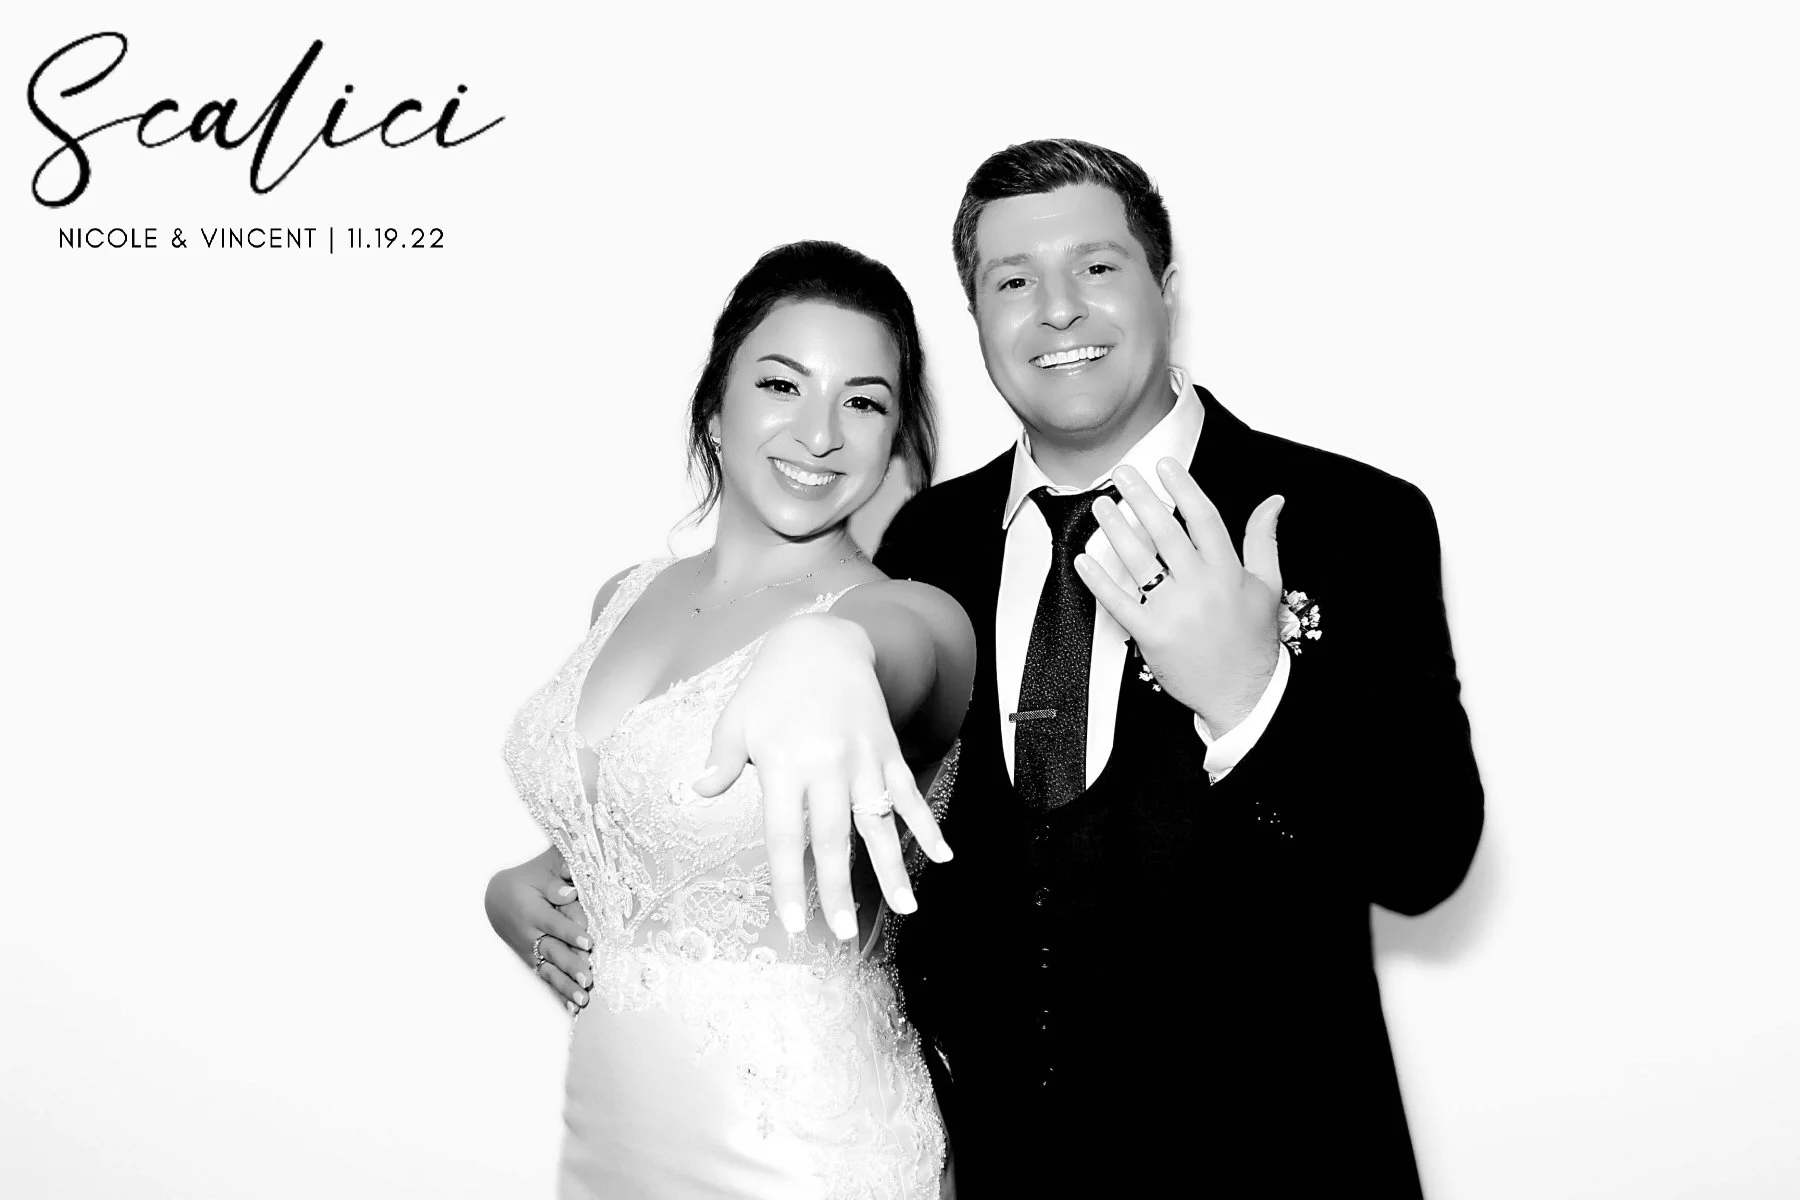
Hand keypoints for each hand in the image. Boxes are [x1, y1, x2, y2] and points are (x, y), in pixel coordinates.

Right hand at [484, 846, 593, 1009]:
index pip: (553, 923)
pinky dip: (559, 993)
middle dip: (571, 966)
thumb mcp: (539, 870)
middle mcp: (529, 934)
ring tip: (583, 999)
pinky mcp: (533, 961)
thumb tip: (570, 889)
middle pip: (553, 951)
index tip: (588, 942)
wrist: (495, 898)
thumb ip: (556, 877)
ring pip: (550, 970)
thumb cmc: (525, 880)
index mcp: (531, 910)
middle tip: (588, 978)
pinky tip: (572, 1009)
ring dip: (566, 986)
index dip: (570, 933)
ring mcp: (530, 951)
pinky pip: (546, 978)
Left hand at [693, 613, 952, 940]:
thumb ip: (721, 758)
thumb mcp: (737, 717)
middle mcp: (826, 765)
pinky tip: (942, 855)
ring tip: (905, 908)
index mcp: (785, 764)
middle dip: (839, 890)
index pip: (786, 836)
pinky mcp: (885, 750)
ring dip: (892, 868)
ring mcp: (861, 759)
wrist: (823, 640)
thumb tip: (697, 791)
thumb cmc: (772, 684)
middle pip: (834, 839)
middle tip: (844, 931)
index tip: (795, 922)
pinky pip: (908, 793)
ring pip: (878, 823)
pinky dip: (926, 824)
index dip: (790, 883)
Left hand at [1074, 459, 1283, 734]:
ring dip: (1116, 530)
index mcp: (1228, 571)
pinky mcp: (1152, 635)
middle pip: (1166, 533)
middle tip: (1122, 475)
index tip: (1164, 466)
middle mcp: (1201, 587)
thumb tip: (1272, 501)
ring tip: (1102, 506)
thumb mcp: (1268, 584)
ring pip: (1140, 561)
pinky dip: (1099, 580)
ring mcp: (1174, 611)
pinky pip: (1120, 602)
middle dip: (1142, 498)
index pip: (1203, 518)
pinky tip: (1084, 559)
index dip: (1182, 488)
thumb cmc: (1253, 640)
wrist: (1243, 693)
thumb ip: (1263, 539)